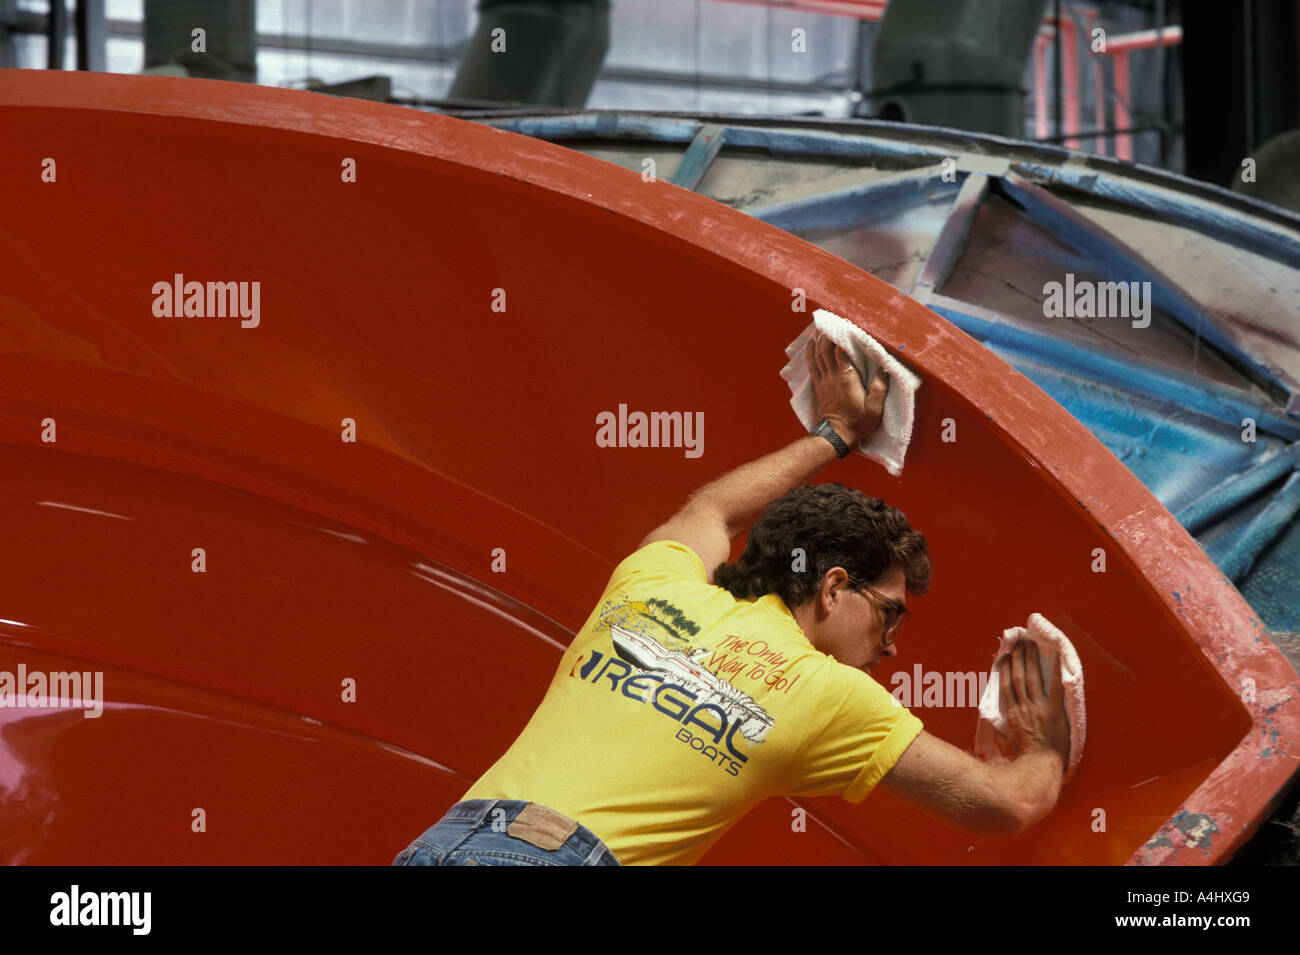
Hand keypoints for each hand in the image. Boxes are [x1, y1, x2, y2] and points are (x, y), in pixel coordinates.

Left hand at [806, 332, 887, 444]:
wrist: (836, 436)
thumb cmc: (858, 422)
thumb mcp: (875, 408)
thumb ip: (879, 387)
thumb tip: (884, 368)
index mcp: (847, 379)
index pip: (840, 352)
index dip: (840, 337)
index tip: (844, 325)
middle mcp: (833, 377)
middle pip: (826, 350)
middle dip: (828, 334)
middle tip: (831, 321)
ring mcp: (824, 381)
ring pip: (817, 356)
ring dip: (818, 341)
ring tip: (820, 327)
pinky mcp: (819, 387)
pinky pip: (812, 366)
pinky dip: (810, 353)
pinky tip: (810, 344)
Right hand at [996, 639, 1069, 765]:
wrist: (1038, 766)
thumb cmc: (1022, 759)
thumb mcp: (1006, 746)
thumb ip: (1001, 735)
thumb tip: (995, 731)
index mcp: (1012, 714)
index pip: (1007, 686)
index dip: (1006, 670)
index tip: (1005, 657)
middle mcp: (1024, 706)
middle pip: (1019, 677)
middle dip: (1018, 658)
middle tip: (1019, 642)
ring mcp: (1038, 708)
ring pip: (1033, 679)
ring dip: (1032, 660)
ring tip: (1033, 645)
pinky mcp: (1054, 712)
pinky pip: (1056, 690)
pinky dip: (1057, 674)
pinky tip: (1059, 661)